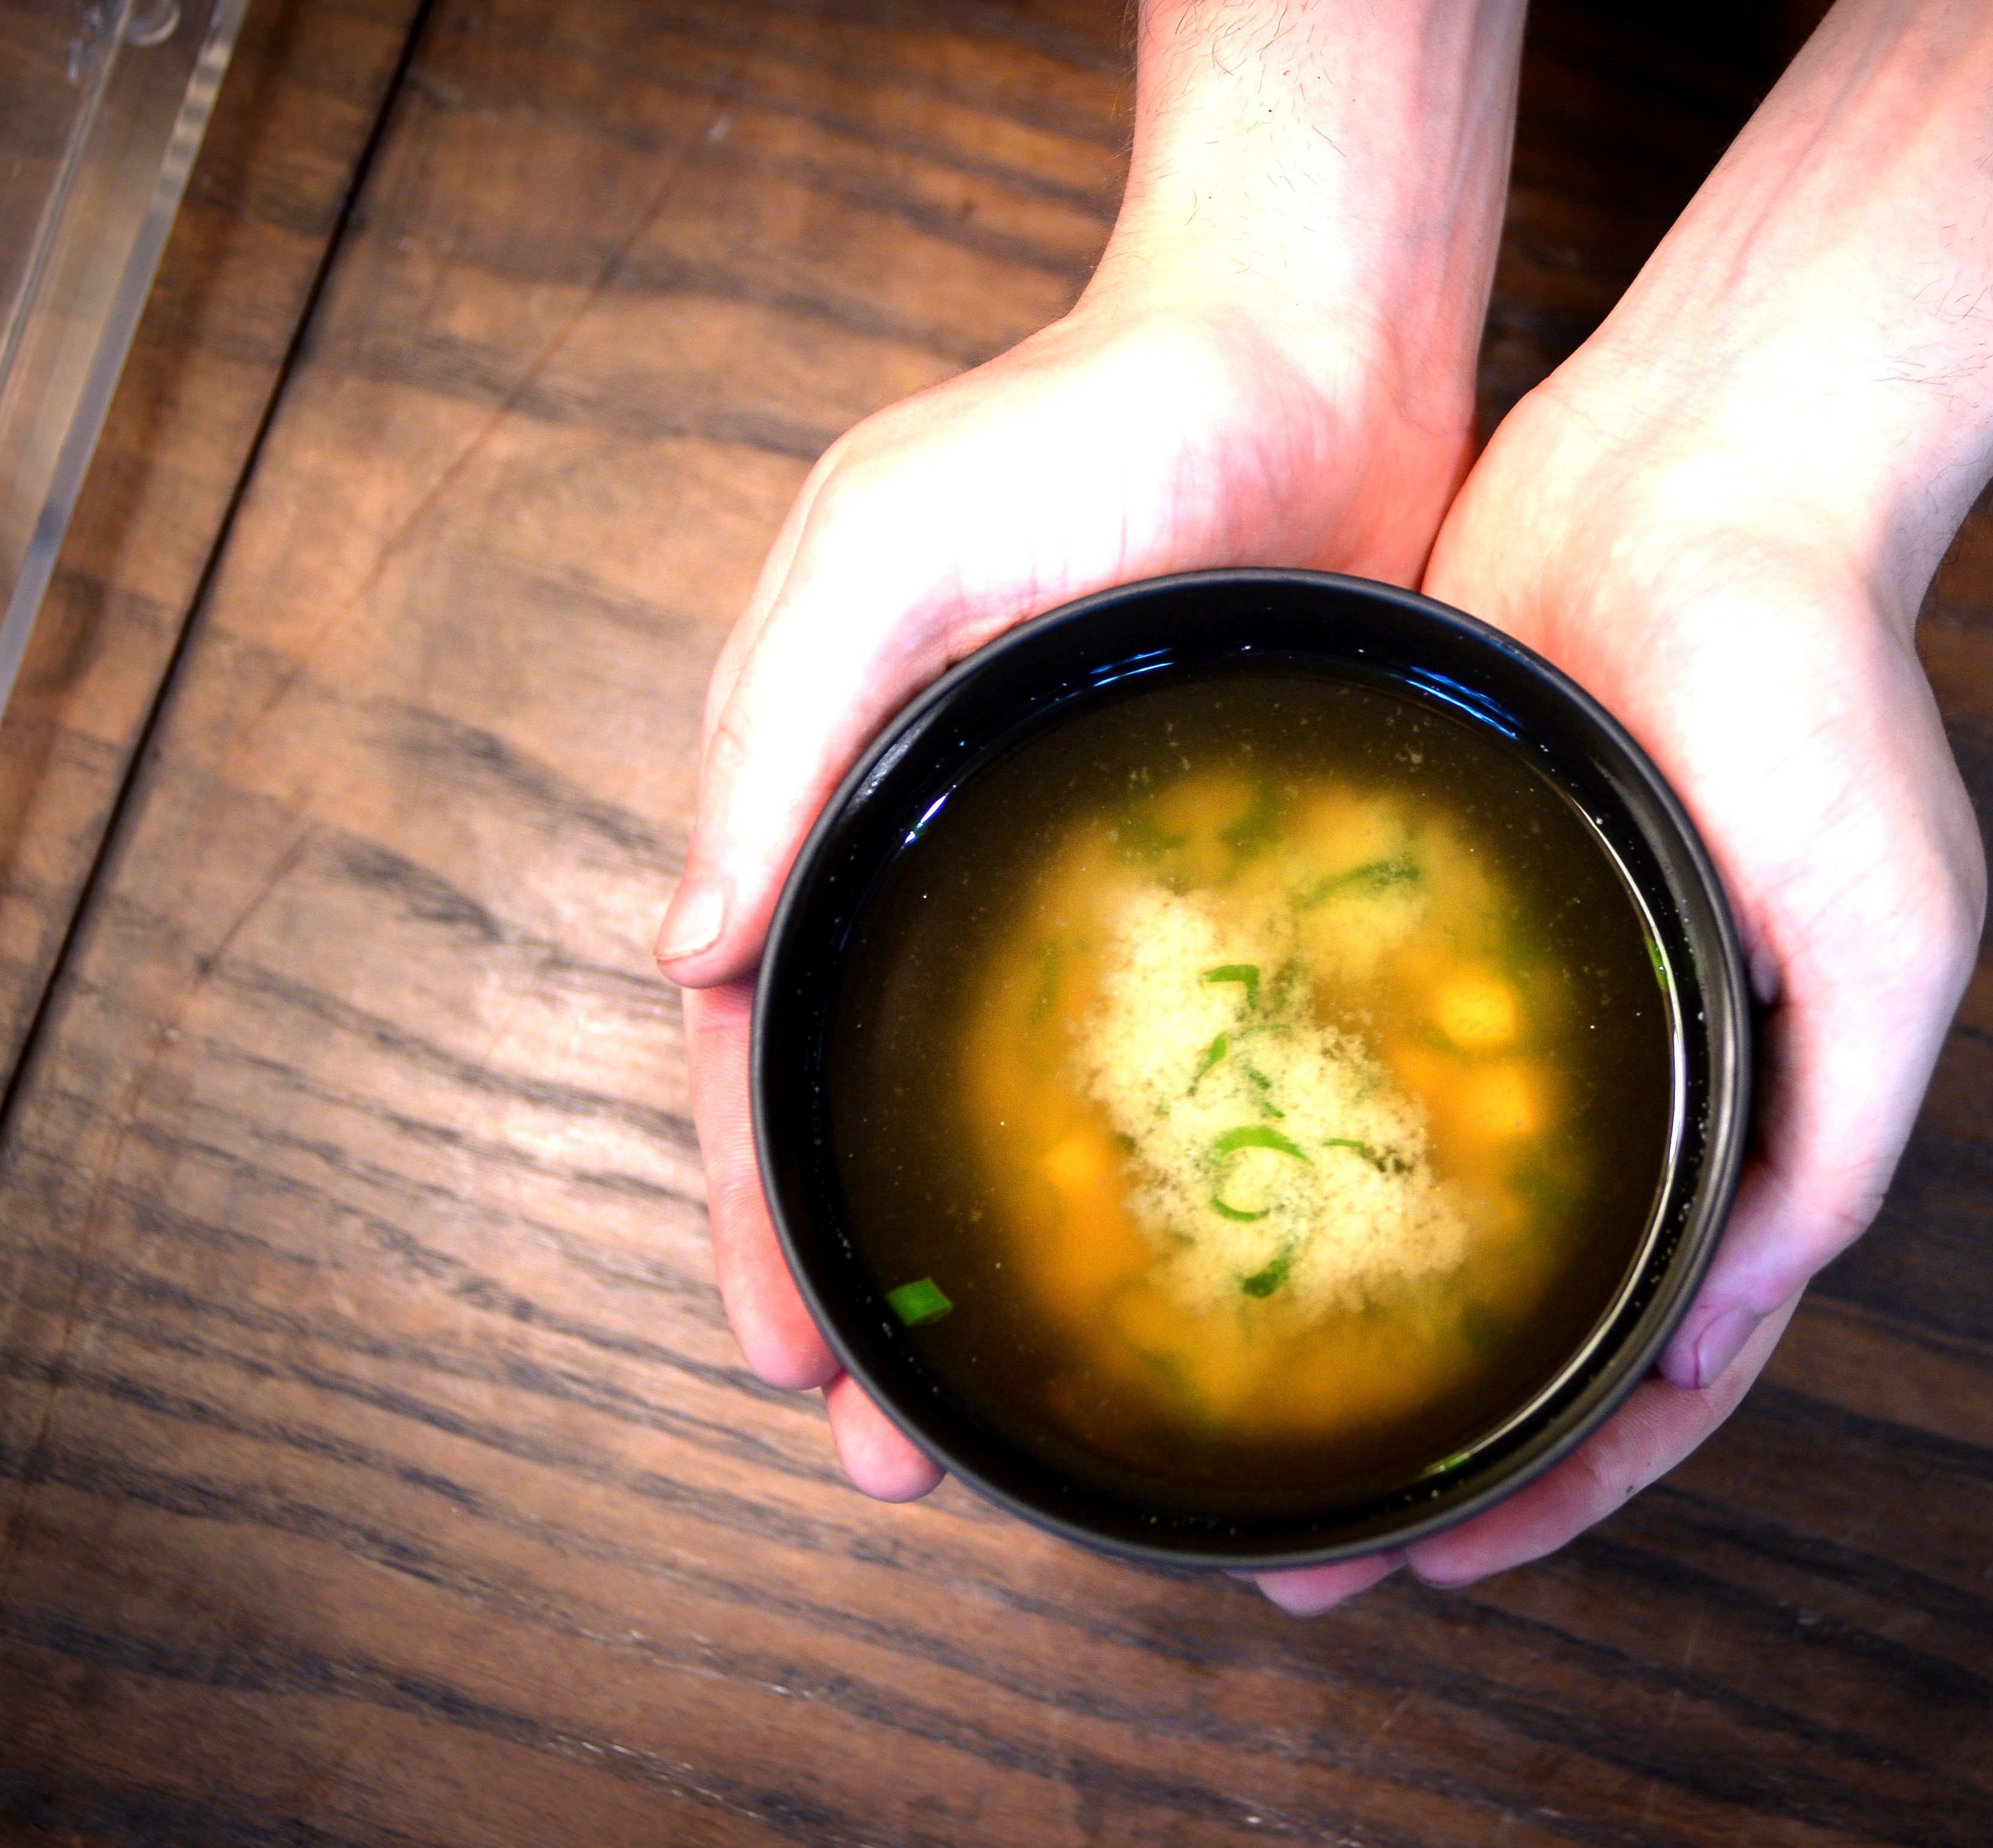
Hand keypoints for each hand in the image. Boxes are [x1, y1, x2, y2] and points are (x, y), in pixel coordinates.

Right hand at [662, 297, 1478, 1496]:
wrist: (1314, 345)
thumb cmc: (1095, 419)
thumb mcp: (894, 547)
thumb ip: (780, 735)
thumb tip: (678, 946)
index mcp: (841, 806)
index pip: (765, 1057)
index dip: (767, 1222)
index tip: (796, 1372)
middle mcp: (946, 864)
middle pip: (881, 1117)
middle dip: (877, 1300)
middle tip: (908, 1469)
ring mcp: (1081, 882)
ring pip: (1013, 1113)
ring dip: (1004, 1270)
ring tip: (1036, 1425)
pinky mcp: (1217, 875)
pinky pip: (1162, 1053)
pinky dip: (1144, 1169)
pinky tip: (1182, 1265)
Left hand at [1249, 367, 1986, 1614]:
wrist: (1706, 464)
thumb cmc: (1823, 687)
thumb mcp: (1891, 932)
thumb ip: (1837, 1133)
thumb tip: (1731, 1325)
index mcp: (1750, 1110)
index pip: (1663, 1364)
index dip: (1570, 1479)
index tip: (1448, 1560)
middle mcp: (1633, 1074)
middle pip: (1532, 1315)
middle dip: (1434, 1445)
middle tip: (1304, 1548)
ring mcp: (1527, 992)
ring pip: (1434, 1210)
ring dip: (1356, 1326)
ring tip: (1231, 1426)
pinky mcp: (1430, 897)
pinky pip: (1360, 1055)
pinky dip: (1306, 1149)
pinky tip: (1208, 1210)